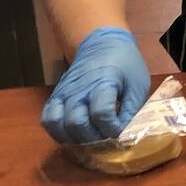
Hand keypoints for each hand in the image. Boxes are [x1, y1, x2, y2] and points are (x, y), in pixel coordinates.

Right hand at [41, 28, 150, 143]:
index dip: (112, 129)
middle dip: (93, 139)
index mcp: (103, 82)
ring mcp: (64, 93)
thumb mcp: (137, 85)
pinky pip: (47, 120)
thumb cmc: (125, 65)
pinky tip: (74, 136)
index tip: (121, 132)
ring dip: (74, 139)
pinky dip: (58, 133)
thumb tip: (126, 136)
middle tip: (106, 140)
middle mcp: (79, 89)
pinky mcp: (55, 97)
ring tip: (91, 141)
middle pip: (77, 123)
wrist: (102, 45)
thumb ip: (131, 111)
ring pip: (58, 125)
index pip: (102, 113)